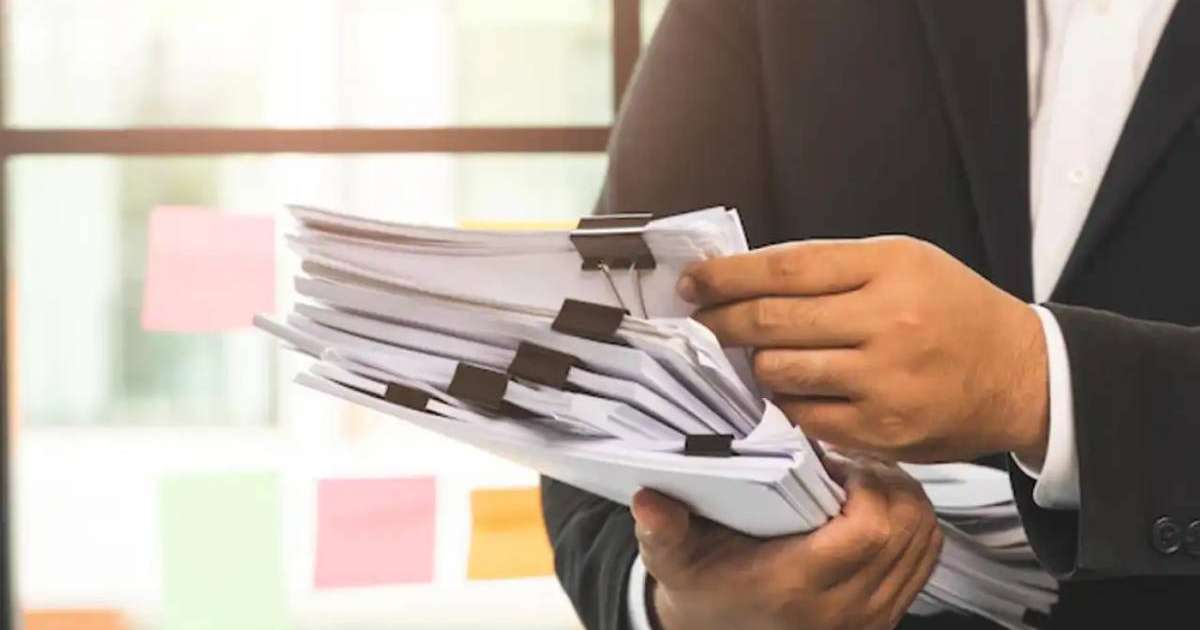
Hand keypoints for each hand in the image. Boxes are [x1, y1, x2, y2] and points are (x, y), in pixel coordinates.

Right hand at [632, 460, 942, 629]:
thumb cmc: (701, 589)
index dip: (869, 485)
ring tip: (864, 480)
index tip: (838, 462)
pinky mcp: (886, 618)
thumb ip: (663, 531)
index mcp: (798, 586)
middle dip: (890, 483)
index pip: (872, 530)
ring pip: (924, 543)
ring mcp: (872, 617)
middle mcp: (846, 608)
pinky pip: (924, 562)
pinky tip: (876, 508)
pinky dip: (912, 527)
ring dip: (904, 501)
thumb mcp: (673, 561)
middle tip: (852, 463)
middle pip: (908, 530)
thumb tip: (648, 499)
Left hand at [680, 237, 1049, 464]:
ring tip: (753, 357)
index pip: (785, 269)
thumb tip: (746, 278)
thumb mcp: (903, 263)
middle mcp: (887, 322)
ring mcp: (884, 382)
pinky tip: (788, 391)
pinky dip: (786, 404)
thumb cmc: (953, 312)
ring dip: (754, 366)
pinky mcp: (882, 431)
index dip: (727, 276)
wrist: (1021, 375)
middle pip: (772, 322)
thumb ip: (830, 269)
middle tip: (699, 322)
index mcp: (890, 268)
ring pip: (780, 373)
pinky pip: (804, 417)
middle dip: (721, 323)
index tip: (693, 281)